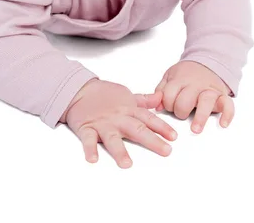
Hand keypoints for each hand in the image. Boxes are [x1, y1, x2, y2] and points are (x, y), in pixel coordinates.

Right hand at [60, 79, 177, 167]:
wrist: (79, 89)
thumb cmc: (104, 94)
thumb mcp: (127, 95)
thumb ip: (144, 100)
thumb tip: (160, 98)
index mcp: (128, 110)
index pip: (148, 118)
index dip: (162, 127)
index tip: (174, 137)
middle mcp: (118, 118)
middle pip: (136, 129)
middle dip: (152, 140)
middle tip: (166, 151)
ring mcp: (102, 124)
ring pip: (112, 138)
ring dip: (119, 150)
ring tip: (127, 164)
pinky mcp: (87, 128)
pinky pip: (88, 140)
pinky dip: (89, 149)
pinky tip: (93, 159)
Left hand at [154, 60, 233, 132]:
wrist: (207, 61)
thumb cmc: (186, 73)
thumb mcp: (170, 76)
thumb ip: (161, 89)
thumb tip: (158, 107)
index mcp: (180, 80)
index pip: (169, 95)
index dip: (167, 103)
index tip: (169, 105)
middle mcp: (196, 85)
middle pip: (185, 101)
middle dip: (180, 111)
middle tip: (181, 113)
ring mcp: (210, 90)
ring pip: (205, 102)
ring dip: (200, 117)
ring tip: (195, 129)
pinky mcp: (222, 95)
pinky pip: (228, 104)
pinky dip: (227, 114)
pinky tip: (223, 124)